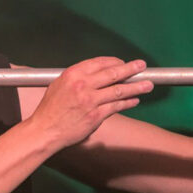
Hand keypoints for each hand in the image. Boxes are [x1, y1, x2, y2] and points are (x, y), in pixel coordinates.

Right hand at [30, 57, 153, 150]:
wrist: (45, 130)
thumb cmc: (50, 109)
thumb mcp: (58, 85)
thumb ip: (77, 78)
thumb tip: (95, 74)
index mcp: (73, 74)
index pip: (100, 62)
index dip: (115, 62)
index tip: (123, 63)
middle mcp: (83, 85)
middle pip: (113, 73)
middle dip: (131, 69)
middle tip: (142, 66)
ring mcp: (91, 101)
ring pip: (119, 90)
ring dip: (136, 87)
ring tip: (147, 85)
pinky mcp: (96, 116)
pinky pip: (116, 106)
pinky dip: (127, 103)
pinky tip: (134, 101)